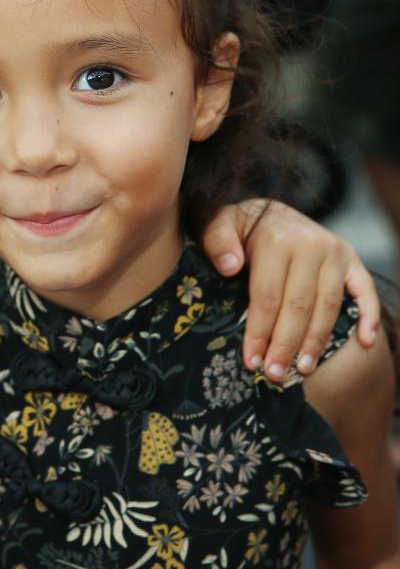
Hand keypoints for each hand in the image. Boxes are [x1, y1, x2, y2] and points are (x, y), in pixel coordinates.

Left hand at [200, 199, 379, 381]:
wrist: (270, 210)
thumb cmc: (239, 227)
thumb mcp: (218, 225)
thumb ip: (217, 241)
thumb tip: (229, 266)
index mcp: (275, 240)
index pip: (267, 296)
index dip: (259, 332)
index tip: (251, 361)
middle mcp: (310, 245)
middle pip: (299, 306)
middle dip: (285, 345)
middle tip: (275, 375)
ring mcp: (335, 253)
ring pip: (328, 306)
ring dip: (317, 342)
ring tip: (303, 370)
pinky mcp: (352, 259)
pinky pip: (365, 290)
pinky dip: (368, 316)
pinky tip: (363, 342)